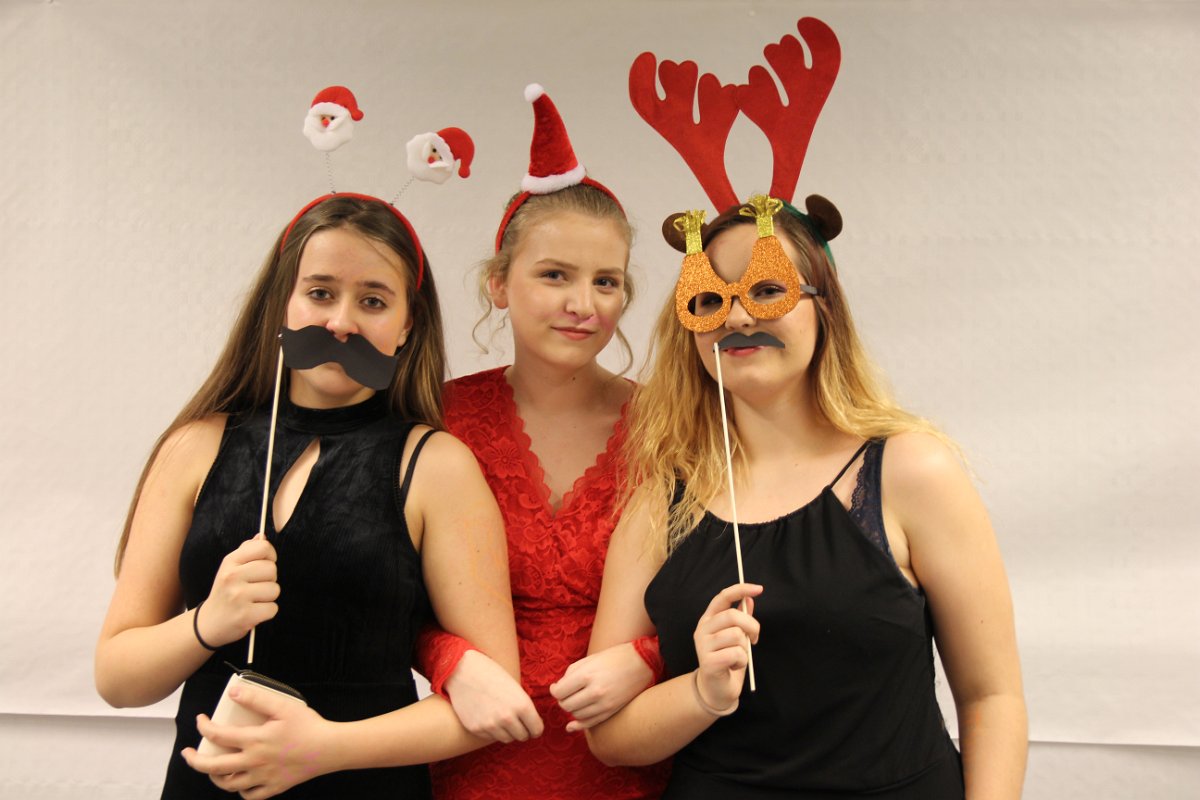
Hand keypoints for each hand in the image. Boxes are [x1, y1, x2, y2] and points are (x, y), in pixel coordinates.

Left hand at [181, 683, 332, 798]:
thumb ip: (257, 698)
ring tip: (211, 768)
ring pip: (228, 785)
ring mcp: (263, 778)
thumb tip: (233, 692)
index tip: (200, 720)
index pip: (218, 736)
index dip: (203, 727)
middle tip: (188, 753)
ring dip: (214, 777)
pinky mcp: (274, 788)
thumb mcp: (283, 706)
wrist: (330, 748)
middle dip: (194, 760)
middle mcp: (254, 762)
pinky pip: (250, 796)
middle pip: (214, 767)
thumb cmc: (309, 726)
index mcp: (254, 741)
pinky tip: (240, 782)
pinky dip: (240, 791)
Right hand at [197, 534, 279, 647]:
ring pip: (275, 589)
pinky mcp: (245, 616)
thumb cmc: (225, 591)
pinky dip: (267, 612)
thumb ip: (246, 550)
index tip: (264, 564)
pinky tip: (254, 612)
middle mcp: (232, 577)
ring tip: (253, 600)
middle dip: (269, 579)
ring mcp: (238, 597)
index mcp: (230, 562)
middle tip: (255, 586)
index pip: (263, 547)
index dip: (270, 555)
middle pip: (272, 569)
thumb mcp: (230, 568)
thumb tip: (262, 536)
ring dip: (268, 597)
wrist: (209, 623)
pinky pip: (273, 608)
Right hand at [444, 649, 543, 742]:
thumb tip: (531, 726)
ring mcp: (491, 725)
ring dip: (508, 732)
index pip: (537, 729)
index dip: (536, 728)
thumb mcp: (515, 687)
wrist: (463, 670)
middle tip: (519, 723)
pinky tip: (489, 717)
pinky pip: (491, 737)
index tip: (534, 727)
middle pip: (523, 737)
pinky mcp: (476, 729)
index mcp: (522, 705)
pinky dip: (493, 731)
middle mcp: (507, 718)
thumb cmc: (492, 674)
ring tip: (503, 719)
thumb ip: (523, 707)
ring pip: (507, 739)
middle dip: (523, 731)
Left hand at [550, 642, 653, 731]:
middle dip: (562, 700)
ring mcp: (604, 704)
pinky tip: (572, 724)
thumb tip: (558, 688)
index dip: (555, 690)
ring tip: (576, 700)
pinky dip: (578, 725)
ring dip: (571, 709)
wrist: (641, 663)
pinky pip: (589, 724)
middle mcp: (594, 692)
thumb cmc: (613, 658)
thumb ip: (570, 674)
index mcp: (586, 675)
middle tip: (565, 693)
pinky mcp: (611, 711)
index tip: (556, 687)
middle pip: (566, 705)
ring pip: (576, 715)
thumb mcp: (589, 659)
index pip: (559, 692)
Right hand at [693, 583, 761, 712]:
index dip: (740, 590)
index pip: (722, 597)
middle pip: (732, 616)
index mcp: (709, 619)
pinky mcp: (708, 662)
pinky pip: (736, 654)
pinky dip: (742, 661)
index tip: (759, 588)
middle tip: (754, 638)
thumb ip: (741, 618)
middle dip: (751, 626)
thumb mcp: (736, 637)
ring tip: (739, 656)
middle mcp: (702, 629)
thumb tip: (749, 599)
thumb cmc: (728, 661)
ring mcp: (703, 645)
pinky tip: (735, 666)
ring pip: (736, 635)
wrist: (716, 690)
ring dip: (745, 648)